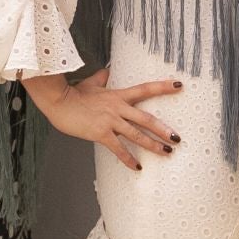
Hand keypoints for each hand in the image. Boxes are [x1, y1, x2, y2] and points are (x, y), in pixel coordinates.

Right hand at [26, 69, 180, 170]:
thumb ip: (101, 78)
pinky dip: (128, 159)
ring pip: (137, 134)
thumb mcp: (91, 83)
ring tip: (167, 152)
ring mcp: (110, 121)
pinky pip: (118, 148)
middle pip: (146, 118)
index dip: (163, 87)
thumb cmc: (74, 93)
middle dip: (163, 129)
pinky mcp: (101, 133)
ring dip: (153, 145)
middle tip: (178, 138)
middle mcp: (118, 107)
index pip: (145, 89)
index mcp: (118, 95)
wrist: (59, 102)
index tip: (179, 85)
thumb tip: (106, 71)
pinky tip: (137, 167)